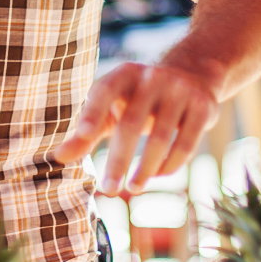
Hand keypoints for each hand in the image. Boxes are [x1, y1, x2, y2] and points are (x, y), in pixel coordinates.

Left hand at [52, 62, 219, 194]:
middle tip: (107, 188)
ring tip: (133, 188)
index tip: (82, 135)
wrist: (193, 73)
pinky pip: (186, 143)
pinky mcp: (203, 107)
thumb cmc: (139, 98)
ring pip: (161, 137)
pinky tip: (159, 177)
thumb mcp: (112, 107)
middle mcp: (152, 78)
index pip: (104, 91)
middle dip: (119, 160)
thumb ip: (86, 132)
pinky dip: (171, 164)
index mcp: (124, 74)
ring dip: (146, 168)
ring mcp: (180, 91)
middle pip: (132, 123)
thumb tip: (57, 157)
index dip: (92, 112)